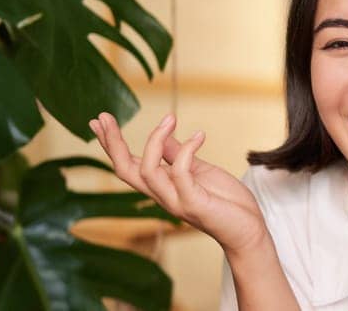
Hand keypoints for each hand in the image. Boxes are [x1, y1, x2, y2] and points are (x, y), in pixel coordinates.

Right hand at [88, 112, 268, 254]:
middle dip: (112, 143)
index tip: (99, 120)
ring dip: (153, 141)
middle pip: (124, 171)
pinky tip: (200, 136)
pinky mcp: (194, 203)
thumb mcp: (199, 171)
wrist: (248, 230)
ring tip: (170, 118)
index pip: (126, 165)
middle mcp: (162, 195)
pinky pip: (180, 174)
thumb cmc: (225, 201)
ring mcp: (176, 201)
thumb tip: (162, 137)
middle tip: (104, 117)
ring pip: (146, 172)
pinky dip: (187, 151)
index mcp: (161, 186)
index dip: (111, 144)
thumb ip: (178, 156)